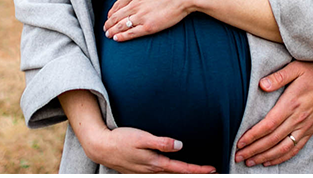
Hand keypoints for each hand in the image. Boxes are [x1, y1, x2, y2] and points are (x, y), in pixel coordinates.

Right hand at [78, 125, 215, 173]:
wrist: (100, 147)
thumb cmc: (120, 140)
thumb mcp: (142, 137)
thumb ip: (161, 142)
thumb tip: (180, 145)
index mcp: (155, 163)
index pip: (182, 168)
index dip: (198, 169)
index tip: (211, 169)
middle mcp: (152, 171)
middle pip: (177, 175)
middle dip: (193, 174)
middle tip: (208, 172)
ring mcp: (145, 173)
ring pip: (168, 176)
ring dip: (182, 174)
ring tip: (193, 171)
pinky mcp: (139, 172)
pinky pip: (159, 174)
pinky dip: (170, 173)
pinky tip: (171, 170)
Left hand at [103, 0, 208, 41]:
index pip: (118, 4)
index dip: (112, 12)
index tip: (109, 16)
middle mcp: (134, 3)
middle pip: (116, 16)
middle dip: (108, 23)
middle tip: (105, 28)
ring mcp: (141, 16)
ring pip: (121, 25)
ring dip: (112, 31)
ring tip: (108, 35)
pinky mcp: (149, 26)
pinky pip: (131, 33)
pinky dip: (122, 37)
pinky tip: (117, 39)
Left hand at [235, 61, 312, 166]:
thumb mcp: (295, 68)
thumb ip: (278, 77)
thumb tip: (261, 85)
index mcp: (291, 104)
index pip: (268, 125)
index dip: (253, 136)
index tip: (240, 143)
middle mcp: (298, 119)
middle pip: (272, 140)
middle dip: (254, 150)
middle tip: (238, 156)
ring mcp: (305, 127)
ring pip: (283, 148)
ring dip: (265, 157)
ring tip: (250, 162)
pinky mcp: (310, 131)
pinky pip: (296, 148)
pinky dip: (282, 157)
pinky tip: (270, 161)